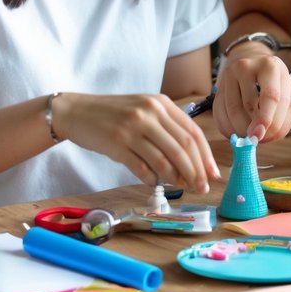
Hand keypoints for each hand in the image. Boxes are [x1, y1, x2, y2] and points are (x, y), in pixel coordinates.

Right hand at [51, 93, 220, 192]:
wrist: (77, 111)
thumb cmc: (115, 114)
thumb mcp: (144, 110)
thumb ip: (166, 129)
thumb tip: (190, 163)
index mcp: (160, 103)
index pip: (192, 131)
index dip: (205, 155)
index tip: (213, 173)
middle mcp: (149, 112)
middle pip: (182, 146)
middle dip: (196, 171)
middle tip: (202, 188)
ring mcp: (133, 127)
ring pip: (165, 159)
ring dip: (177, 178)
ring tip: (182, 188)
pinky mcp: (117, 143)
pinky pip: (142, 167)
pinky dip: (152, 179)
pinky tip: (155, 184)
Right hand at [214, 54, 290, 142]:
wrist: (254, 69)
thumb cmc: (275, 87)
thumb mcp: (287, 97)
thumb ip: (282, 119)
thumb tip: (261, 137)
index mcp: (271, 66)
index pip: (270, 96)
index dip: (266, 119)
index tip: (261, 136)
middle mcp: (247, 66)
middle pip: (249, 105)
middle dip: (253, 127)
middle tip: (258, 137)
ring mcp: (229, 75)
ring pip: (233, 111)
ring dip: (242, 130)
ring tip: (250, 132)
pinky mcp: (218, 86)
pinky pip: (220, 114)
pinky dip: (229, 129)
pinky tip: (238, 130)